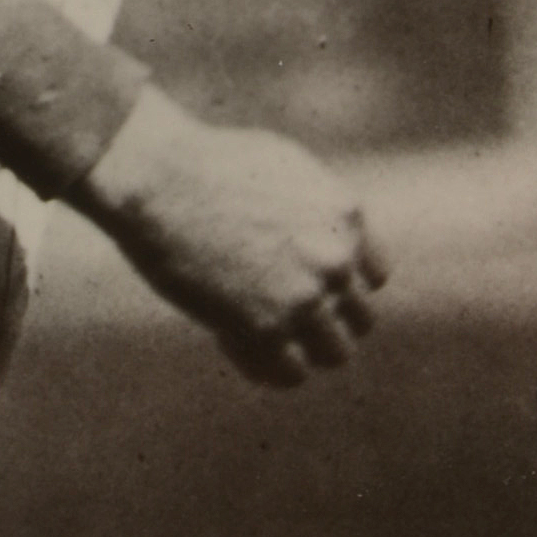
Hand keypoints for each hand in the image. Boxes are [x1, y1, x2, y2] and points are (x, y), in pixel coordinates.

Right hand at [75, 85, 388, 384]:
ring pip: (334, 354)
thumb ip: (313, 209)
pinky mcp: (264, 329)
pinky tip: (233, 342)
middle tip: (284, 316)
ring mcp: (304, 297)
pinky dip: (269, 367)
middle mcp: (335, 260)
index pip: (374, 276)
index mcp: (345, 215)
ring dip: (304, 349)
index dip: (341, 284)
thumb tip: (320, 237)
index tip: (310, 284)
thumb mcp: (283, 169)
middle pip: (360, 320)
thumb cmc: (210, 163)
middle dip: (327, 320)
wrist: (162, 178)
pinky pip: (290, 373)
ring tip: (265, 337)